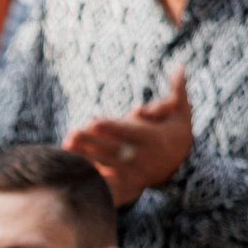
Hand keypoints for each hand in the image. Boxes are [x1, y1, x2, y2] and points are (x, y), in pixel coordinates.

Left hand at [65, 70, 193, 206]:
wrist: (180, 164)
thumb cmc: (177, 131)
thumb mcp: (182, 111)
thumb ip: (179, 91)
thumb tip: (181, 67)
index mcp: (152, 139)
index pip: (128, 132)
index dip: (111, 127)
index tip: (93, 122)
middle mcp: (141, 157)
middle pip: (112, 148)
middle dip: (91, 142)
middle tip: (72, 134)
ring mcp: (132, 171)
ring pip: (104, 163)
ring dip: (85, 155)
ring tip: (66, 147)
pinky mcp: (124, 181)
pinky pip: (104, 176)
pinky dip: (90, 171)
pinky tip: (73, 166)